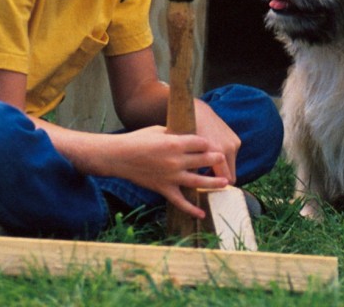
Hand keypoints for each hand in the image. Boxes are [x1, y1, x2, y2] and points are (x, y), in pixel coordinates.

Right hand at [107, 126, 228, 218]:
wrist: (118, 156)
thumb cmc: (138, 140)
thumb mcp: (159, 130)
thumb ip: (175, 134)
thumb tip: (188, 137)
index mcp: (175, 143)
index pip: (200, 143)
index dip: (207, 143)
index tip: (210, 144)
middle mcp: (176, 161)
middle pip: (202, 160)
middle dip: (215, 159)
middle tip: (222, 159)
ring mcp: (171, 176)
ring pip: (197, 181)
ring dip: (213, 182)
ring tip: (225, 183)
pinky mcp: (163, 188)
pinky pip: (180, 201)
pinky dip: (191, 209)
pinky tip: (202, 213)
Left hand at [194, 100, 240, 184]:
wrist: (197, 112)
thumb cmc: (186, 133)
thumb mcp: (186, 152)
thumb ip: (192, 170)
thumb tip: (193, 190)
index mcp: (216, 150)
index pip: (226, 179)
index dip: (218, 188)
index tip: (208, 191)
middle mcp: (228, 147)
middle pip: (230, 175)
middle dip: (220, 180)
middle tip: (207, 183)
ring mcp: (234, 143)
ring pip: (230, 166)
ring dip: (221, 169)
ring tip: (207, 169)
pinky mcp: (236, 140)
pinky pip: (231, 157)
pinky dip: (223, 160)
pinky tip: (211, 157)